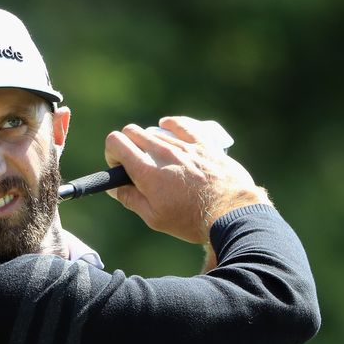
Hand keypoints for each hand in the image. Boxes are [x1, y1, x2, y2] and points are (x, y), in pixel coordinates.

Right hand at [104, 116, 271, 243]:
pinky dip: (171, 124)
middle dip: (127, 145)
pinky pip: (182, 124)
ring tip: (156, 157)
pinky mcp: (203, 143)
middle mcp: (163, 153)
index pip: (116, 142)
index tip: (119, 166)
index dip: (112, 153)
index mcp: (147, 171)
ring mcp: (184, 146)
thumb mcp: (154, 218)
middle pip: (132, 132)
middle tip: (135, 163)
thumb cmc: (191, 220)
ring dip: (149, 141)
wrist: (231, 213)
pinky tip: (167, 126)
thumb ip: (130, 199)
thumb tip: (114, 188)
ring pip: (155, 130)